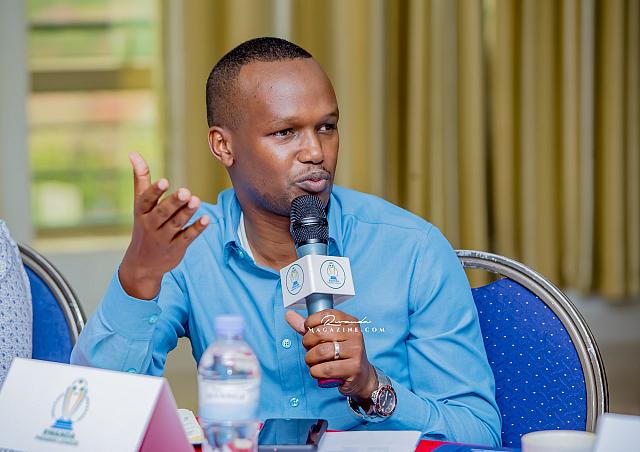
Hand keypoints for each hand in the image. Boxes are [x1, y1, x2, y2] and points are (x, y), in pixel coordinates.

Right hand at [119, 152, 209, 298]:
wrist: (141, 264)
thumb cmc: (144, 226)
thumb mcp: (140, 205)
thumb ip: (141, 179)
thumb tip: (134, 153)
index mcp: (142, 212)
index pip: (146, 201)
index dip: (155, 191)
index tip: (165, 181)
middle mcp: (151, 225)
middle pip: (163, 213)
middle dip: (174, 203)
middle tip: (186, 192)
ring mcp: (164, 238)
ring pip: (176, 224)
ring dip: (187, 213)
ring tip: (197, 201)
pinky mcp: (176, 248)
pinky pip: (187, 237)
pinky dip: (197, 229)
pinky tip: (207, 219)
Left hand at [286, 309, 377, 403]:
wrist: (360, 376)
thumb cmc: (341, 354)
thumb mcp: (327, 338)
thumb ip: (309, 327)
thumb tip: (289, 314)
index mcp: (350, 322)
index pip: (326, 315)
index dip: (310, 323)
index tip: (307, 331)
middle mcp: (355, 334)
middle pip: (320, 333)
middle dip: (307, 343)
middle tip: (309, 350)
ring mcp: (356, 351)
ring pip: (321, 352)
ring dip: (310, 359)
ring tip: (312, 362)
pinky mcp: (354, 368)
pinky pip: (325, 369)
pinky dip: (316, 372)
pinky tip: (319, 372)